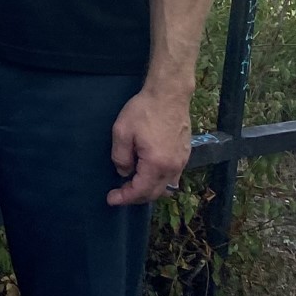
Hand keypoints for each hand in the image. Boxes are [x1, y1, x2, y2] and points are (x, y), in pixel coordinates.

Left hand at [107, 87, 191, 205]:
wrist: (169, 95)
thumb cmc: (144, 111)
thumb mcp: (122, 132)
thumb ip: (120, 157)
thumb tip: (124, 172)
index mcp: (157, 164)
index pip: (140, 191)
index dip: (125, 198)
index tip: (111, 199)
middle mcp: (173, 168)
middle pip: (154, 193)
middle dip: (135, 197)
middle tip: (119, 194)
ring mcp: (182, 162)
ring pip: (165, 187)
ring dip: (148, 191)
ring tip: (132, 185)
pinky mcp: (185, 155)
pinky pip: (172, 177)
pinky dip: (159, 182)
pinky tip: (148, 175)